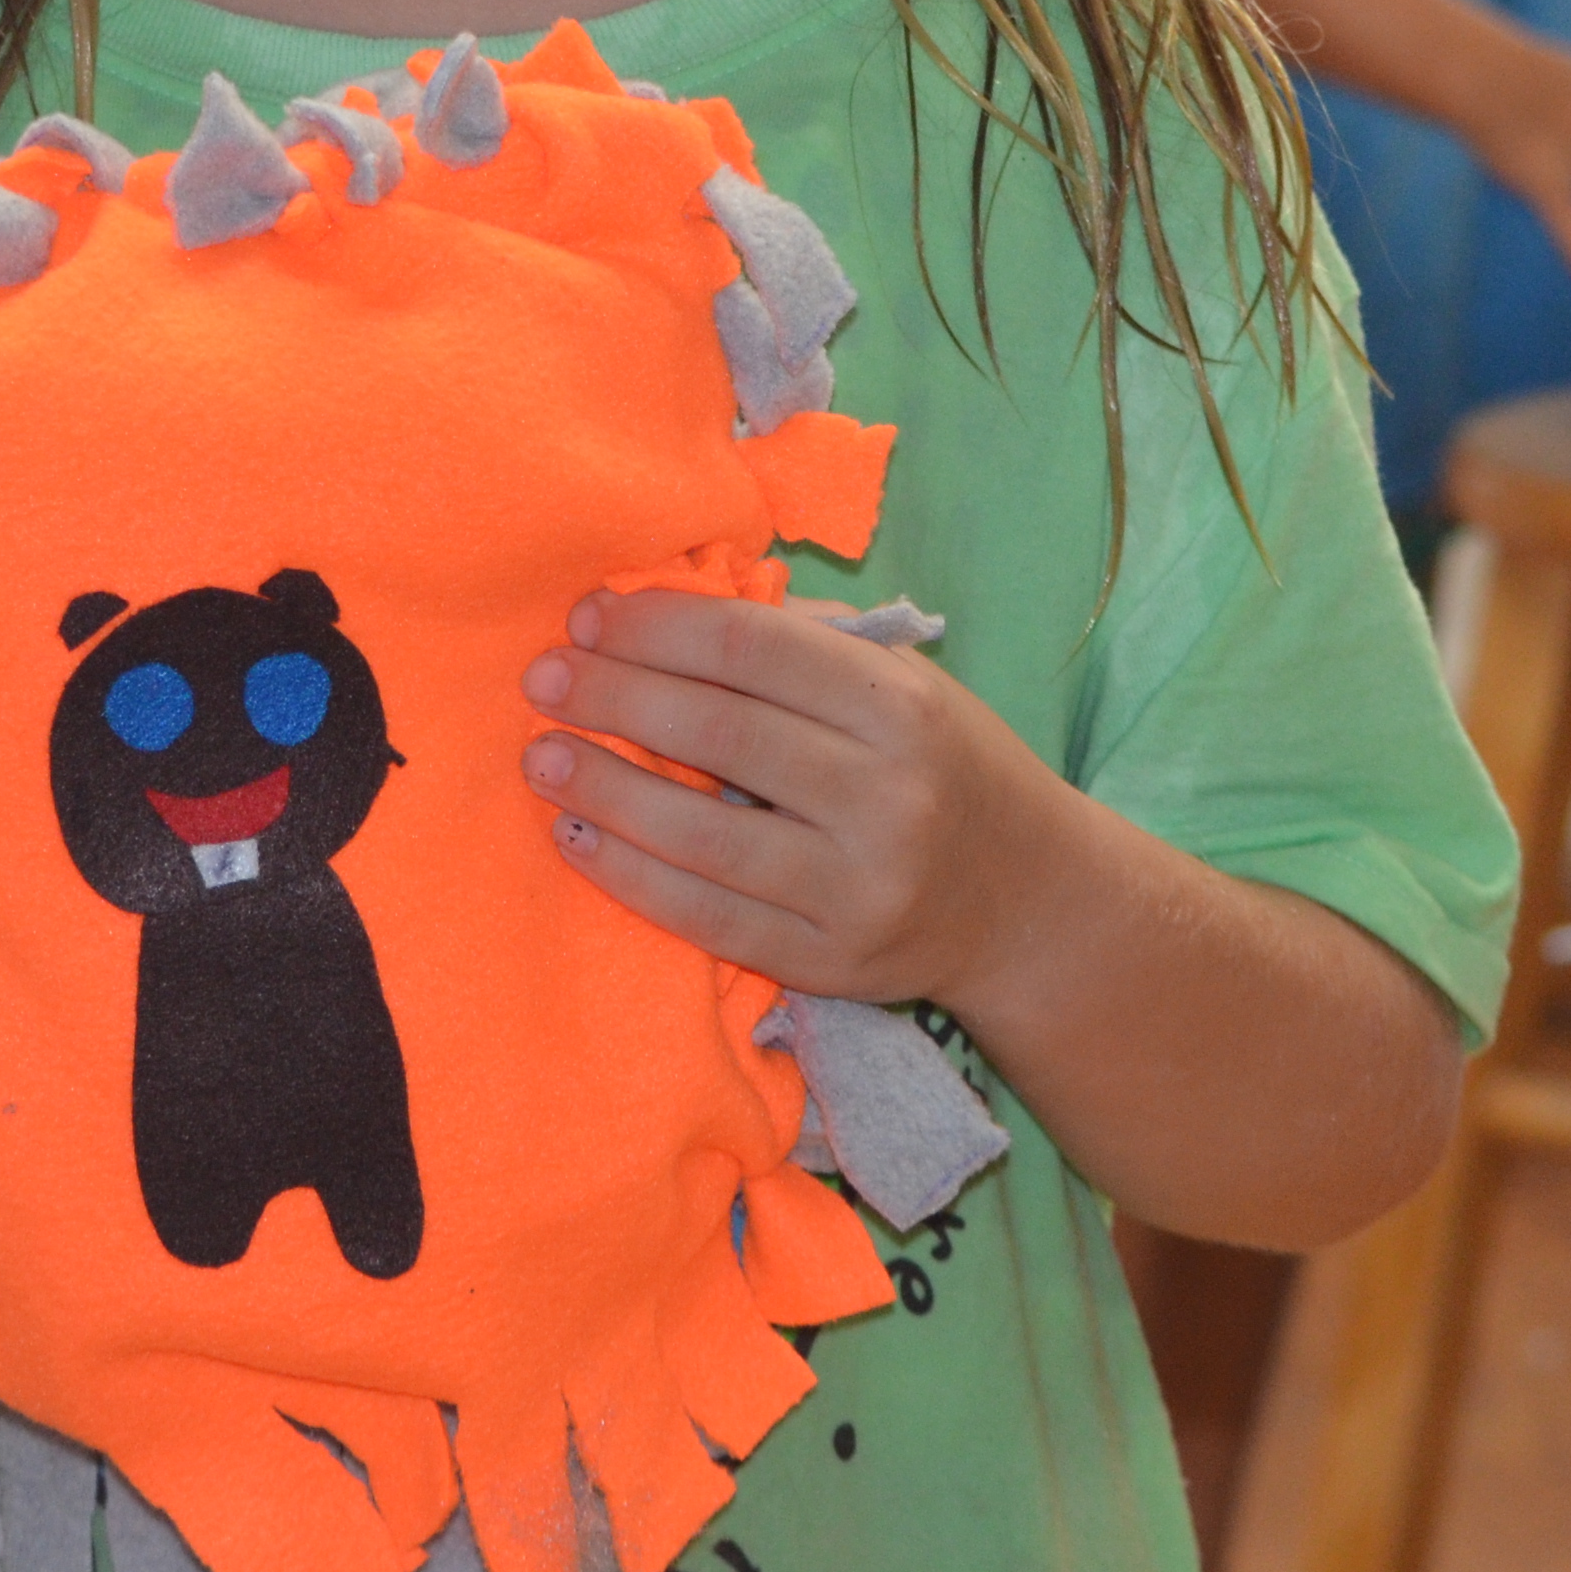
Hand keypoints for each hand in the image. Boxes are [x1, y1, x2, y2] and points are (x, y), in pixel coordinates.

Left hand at [516, 591, 1067, 1006]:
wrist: (1030, 903)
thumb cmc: (947, 766)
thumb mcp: (907, 684)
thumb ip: (803, 644)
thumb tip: (665, 606)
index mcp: (903, 707)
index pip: (751, 651)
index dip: (656, 627)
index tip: (589, 616)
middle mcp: (888, 797)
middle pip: (719, 734)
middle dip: (614, 697)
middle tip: (542, 676)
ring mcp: (859, 890)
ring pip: (703, 836)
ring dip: (604, 789)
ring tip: (540, 757)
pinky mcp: (832, 964)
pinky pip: (708, 919)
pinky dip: (631, 876)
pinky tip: (577, 837)